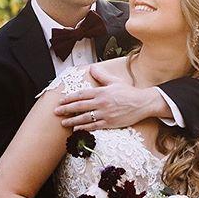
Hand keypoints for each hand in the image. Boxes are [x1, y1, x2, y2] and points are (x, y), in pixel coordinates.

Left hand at [53, 64, 169, 129]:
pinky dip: (84, 128)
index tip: (61, 101)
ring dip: (72, 120)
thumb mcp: (115, 81)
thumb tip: (92, 68)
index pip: (81, 94)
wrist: (142, 103)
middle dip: (66, 109)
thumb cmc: (129, 92)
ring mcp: (105, 114)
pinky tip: (77, 129)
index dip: (69, 98)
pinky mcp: (110, 123)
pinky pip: (94, 126)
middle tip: (56, 112)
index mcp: (101, 92)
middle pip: (80, 106)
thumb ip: (102, 75)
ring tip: (63, 122)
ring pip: (85, 118)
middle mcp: (101, 103)